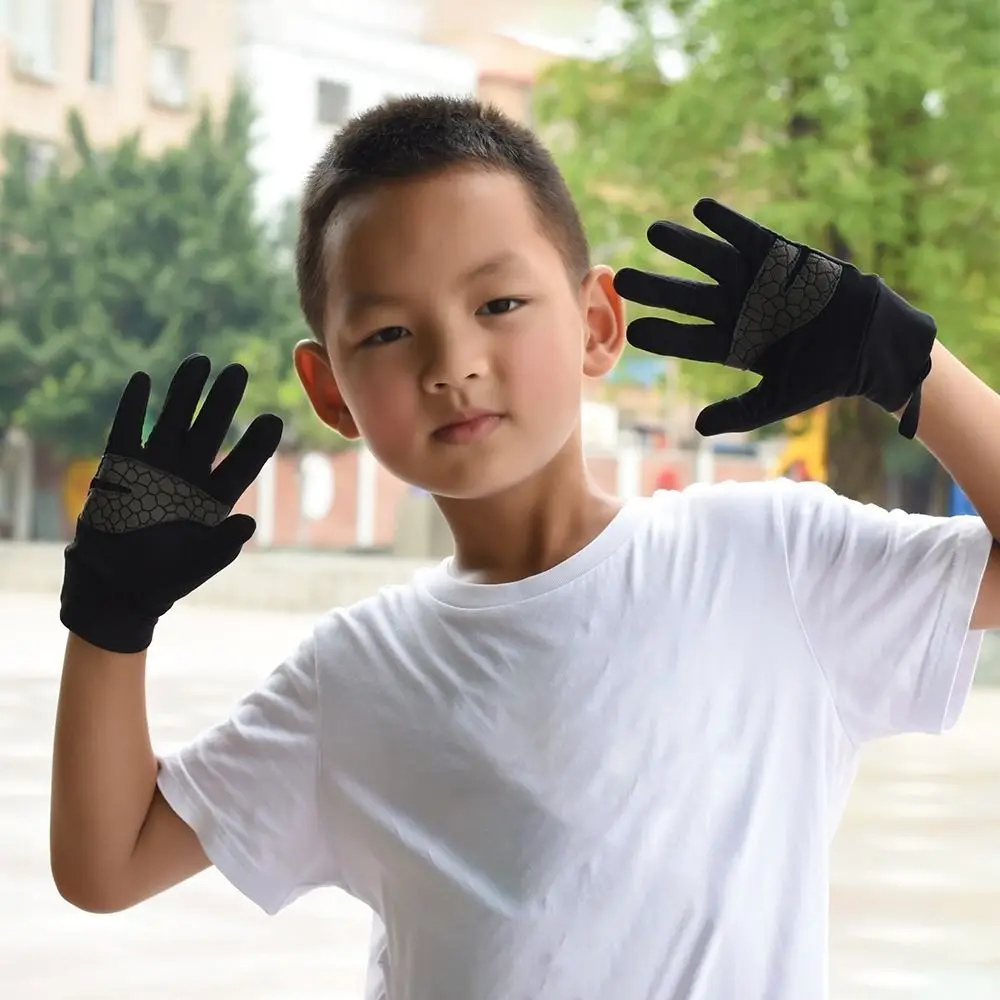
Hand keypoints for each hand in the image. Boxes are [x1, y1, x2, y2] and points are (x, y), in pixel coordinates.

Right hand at [60, 355, 282, 652]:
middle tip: (239, 370)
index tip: (272, 419)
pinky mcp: (120, 468)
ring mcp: (155, 468)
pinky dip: (133, 406)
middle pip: (210, 431)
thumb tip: (248, 524)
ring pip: (173, 421)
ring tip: (201, 361)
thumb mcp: (196, 566)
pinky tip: (144, 379)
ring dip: (185, 393)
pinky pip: (127, 430)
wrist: (115, 586)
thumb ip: (222, 547)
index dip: (256, 443)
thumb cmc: (163, 579)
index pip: (241, 464)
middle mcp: (188, 476)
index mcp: (213, 499)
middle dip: (223, 401)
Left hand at [613, 198, 936, 437]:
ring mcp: (757, 282)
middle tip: (621, 278)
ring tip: (653, 231)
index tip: (633, 331)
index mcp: (734, 345)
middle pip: (688, 297)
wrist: (873, 344)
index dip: (663, 333)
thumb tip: (696, 427)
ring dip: (684, 246)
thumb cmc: (826, 375)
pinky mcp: (783, 257)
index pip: (688, 339)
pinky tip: (701, 208)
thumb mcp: (780, 399)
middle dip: (656, 287)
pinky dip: (728, 222)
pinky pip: (749, 236)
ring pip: (711, 262)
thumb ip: (740, 412)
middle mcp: (738, 310)